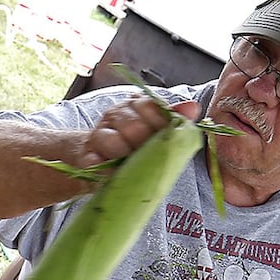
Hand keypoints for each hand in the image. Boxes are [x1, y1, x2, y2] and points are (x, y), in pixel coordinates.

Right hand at [77, 97, 201, 169]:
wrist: (96, 162)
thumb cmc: (131, 146)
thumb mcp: (155, 131)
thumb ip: (173, 119)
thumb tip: (194, 108)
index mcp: (135, 104)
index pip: (150, 107)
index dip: (159, 126)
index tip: (162, 140)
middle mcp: (115, 114)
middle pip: (134, 127)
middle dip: (143, 147)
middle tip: (146, 158)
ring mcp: (98, 133)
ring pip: (115, 144)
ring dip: (125, 160)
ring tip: (129, 167)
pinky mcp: (85, 155)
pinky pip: (96, 163)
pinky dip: (107, 172)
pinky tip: (113, 174)